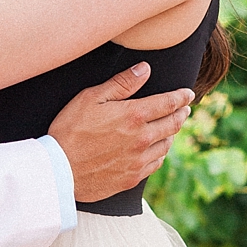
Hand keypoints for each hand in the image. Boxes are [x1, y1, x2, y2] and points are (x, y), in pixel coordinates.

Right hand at [49, 63, 192, 201]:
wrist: (59, 170)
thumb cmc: (70, 129)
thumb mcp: (91, 98)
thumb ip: (121, 83)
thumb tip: (145, 69)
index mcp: (134, 116)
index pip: (168, 103)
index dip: (181, 97)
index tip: (188, 94)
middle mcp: (142, 139)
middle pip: (173, 124)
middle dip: (181, 114)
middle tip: (185, 108)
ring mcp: (138, 160)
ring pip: (166, 145)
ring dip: (172, 134)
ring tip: (172, 127)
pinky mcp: (132, 177)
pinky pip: (156, 164)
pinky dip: (161, 153)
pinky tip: (157, 149)